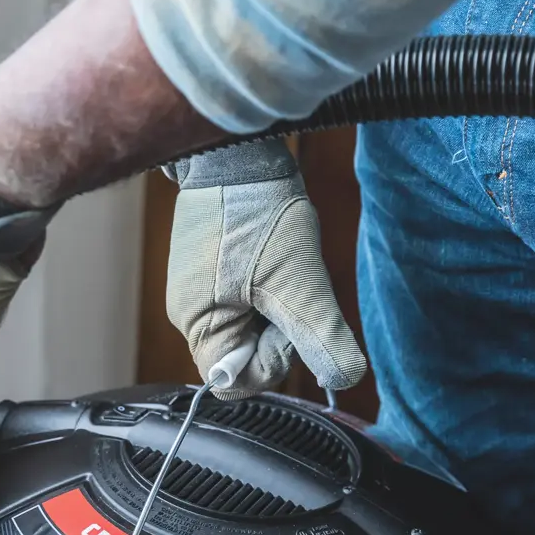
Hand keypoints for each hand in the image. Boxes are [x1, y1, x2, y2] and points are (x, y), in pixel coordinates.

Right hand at [165, 138, 366, 398]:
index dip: (274, 360)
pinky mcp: (209, 270)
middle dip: (278, 331)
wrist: (239, 153)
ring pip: (250, 327)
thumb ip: (321, 338)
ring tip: (282, 267)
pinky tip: (274, 258)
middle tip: (290, 288)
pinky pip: (245, 301)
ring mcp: (198, 291)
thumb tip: (344, 380)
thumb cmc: (261, 216)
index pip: (238, 382)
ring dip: (276, 307)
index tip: (290, 319)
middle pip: (245, 355)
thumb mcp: (300, 283)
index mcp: (199, 326)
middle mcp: (190, 315)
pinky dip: (268, 288)